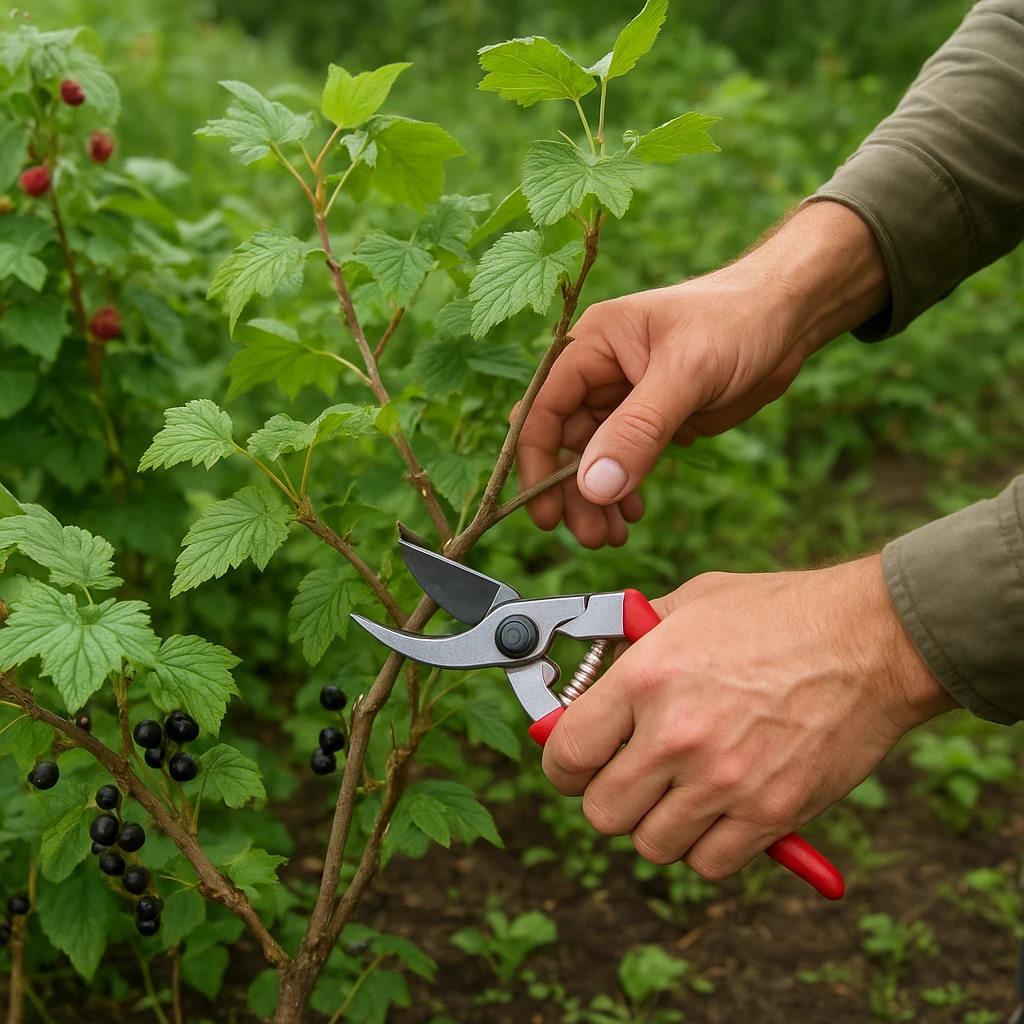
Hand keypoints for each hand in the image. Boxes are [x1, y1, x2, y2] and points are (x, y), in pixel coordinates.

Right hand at [516, 200, 888, 547]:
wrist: (790, 317)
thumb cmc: (738, 321)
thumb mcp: (687, 373)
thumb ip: (639, 429)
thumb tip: (594, 485)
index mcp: (592, 344)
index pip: (543, 408)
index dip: (537, 462)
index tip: (546, 511)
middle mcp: (599, 371)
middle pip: (564, 441)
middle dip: (572, 491)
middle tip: (591, 535)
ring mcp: (623, 397)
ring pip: (592, 458)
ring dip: (598, 499)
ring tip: (611, 536)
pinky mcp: (651, 419)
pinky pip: (623, 461)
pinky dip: (624, 490)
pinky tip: (635, 512)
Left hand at [542, 555, 956, 878]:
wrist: (873, 639)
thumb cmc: (780, 612)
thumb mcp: (691, 603)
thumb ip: (633, 639)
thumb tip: (591, 673)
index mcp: (646, 677)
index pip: (566, 752)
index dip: (561, 763)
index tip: (573, 761)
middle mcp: (676, 735)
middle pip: (601, 812)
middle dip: (608, 795)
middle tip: (629, 775)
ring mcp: (724, 781)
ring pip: (651, 845)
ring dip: (658, 824)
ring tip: (680, 791)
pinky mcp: (771, 814)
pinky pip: (710, 864)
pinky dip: (708, 846)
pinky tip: (721, 811)